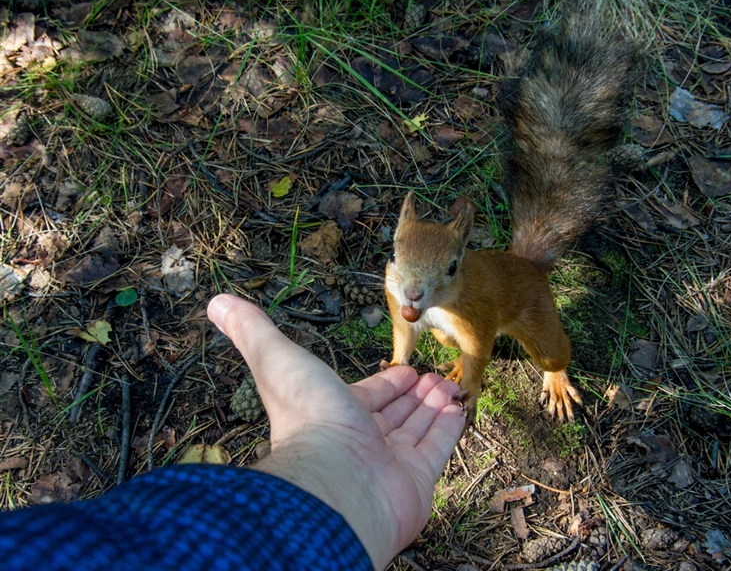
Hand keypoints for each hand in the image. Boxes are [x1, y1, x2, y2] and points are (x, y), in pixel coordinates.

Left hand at [206, 294, 464, 569]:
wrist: (334, 482)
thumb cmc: (306, 420)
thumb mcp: (277, 360)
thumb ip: (253, 331)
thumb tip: (217, 302)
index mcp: (334, 416)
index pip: (368, 397)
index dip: (386, 384)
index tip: (406, 369)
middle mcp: (361, 442)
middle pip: (394, 414)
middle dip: (413, 393)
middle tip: (432, 375)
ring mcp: (390, 464)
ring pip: (417, 428)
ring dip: (433, 404)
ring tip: (449, 383)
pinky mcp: (417, 479)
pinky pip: (438, 446)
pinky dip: (449, 425)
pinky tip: (459, 404)